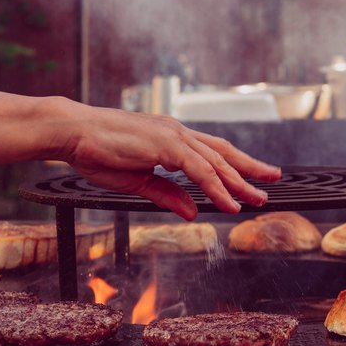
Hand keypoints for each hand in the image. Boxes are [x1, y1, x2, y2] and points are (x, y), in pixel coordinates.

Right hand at [61, 106, 281, 219]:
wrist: (72, 133)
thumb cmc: (96, 153)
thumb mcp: (138, 182)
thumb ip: (167, 195)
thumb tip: (192, 212)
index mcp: (170, 138)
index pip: (212, 152)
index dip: (236, 164)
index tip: (255, 175)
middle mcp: (177, 133)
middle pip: (223, 153)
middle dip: (250, 169)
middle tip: (273, 181)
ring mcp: (172, 136)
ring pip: (216, 162)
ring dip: (239, 183)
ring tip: (257, 199)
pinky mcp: (165, 145)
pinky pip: (199, 170)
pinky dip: (216, 187)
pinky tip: (229, 203)